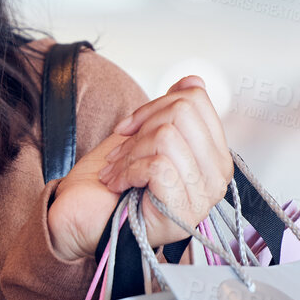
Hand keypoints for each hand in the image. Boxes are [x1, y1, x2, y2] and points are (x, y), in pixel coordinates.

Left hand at [47, 76, 232, 261]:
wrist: (82, 219)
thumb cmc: (113, 182)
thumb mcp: (143, 137)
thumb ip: (171, 112)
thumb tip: (194, 81)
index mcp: (212, 154)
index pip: (196, 100)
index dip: (154, 105)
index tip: (130, 127)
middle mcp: (216, 176)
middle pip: (182, 112)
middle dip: (141, 126)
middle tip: (121, 152)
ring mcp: (203, 197)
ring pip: (167, 137)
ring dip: (129, 153)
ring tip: (116, 171)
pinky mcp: (183, 211)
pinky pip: (158, 166)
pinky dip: (127, 170)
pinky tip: (117, 184)